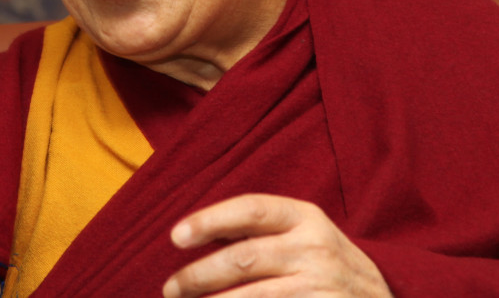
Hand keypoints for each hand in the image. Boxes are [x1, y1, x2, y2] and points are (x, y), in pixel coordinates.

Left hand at [163, 194, 392, 297]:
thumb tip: (199, 230)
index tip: (176, 236)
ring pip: (251, 296)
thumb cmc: (327, 264)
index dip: (210, 220)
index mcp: (306, 217)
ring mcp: (319, 286)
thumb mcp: (305, 234)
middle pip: (243, 258)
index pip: (251, 209)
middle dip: (198, 275)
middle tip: (171, 288)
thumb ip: (261, 229)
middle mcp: (314, 248)